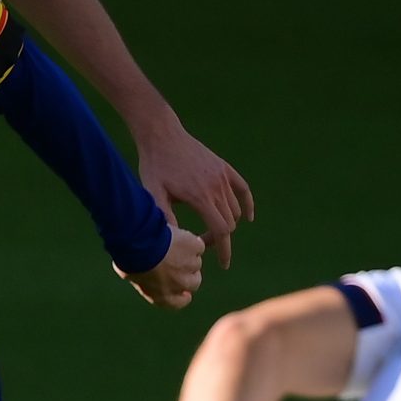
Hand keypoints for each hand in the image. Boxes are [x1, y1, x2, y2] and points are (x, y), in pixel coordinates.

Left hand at [120, 227, 204, 310]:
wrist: (140, 242)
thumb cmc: (130, 258)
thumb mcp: (129, 274)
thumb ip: (139, 278)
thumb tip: (137, 275)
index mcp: (163, 296)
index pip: (180, 302)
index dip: (182, 294)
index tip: (183, 289)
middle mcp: (180, 285)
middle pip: (194, 282)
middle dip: (188, 273)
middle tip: (179, 260)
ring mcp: (190, 267)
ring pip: (196, 262)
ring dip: (188, 255)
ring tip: (173, 245)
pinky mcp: (196, 249)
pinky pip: (198, 246)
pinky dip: (190, 241)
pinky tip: (178, 236)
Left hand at [137, 124, 253, 268]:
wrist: (162, 135)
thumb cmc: (154, 166)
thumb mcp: (153, 194)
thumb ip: (164, 218)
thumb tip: (176, 242)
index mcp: (200, 197)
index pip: (221, 231)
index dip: (223, 251)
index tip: (224, 265)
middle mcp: (216, 187)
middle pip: (229, 224)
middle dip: (219, 239)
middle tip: (200, 243)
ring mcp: (222, 177)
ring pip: (235, 210)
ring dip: (227, 224)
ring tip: (211, 230)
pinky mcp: (224, 168)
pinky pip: (243, 190)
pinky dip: (247, 205)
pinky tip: (247, 217)